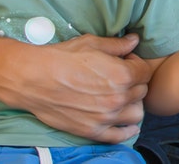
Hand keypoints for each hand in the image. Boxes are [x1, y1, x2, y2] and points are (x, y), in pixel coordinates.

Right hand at [0, 33, 152, 143]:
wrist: (33, 78)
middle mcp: (117, 98)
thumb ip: (117, 45)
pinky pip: (120, 136)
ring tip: (122, 98)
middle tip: (121, 78)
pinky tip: (126, 123)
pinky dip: (127, 130)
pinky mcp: (92, 130)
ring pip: (137, 114)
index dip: (136, 64)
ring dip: (133, 105)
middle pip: (141, 92)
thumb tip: (134, 41)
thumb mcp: (91, 43)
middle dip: (135, 82)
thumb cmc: (61, 58)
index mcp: (121, 75)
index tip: (126, 62)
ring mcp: (106, 117)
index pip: (145, 72)